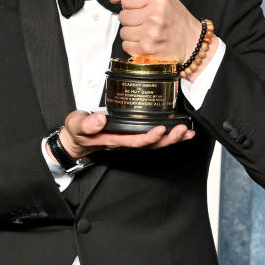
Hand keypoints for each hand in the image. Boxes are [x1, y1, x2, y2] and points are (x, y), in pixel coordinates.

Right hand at [58, 109, 193, 159]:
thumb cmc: (78, 131)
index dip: (148, 137)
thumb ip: (86, 124)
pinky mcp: (135, 135)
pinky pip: (155, 139)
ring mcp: (131, 140)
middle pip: (151, 145)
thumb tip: (99, 120)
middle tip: (182, 130)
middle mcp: (126, 142)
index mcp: (114, 140)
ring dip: (172, 139)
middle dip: (167, 139)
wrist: (78, 139)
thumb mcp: (76, 125)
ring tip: (187, 132)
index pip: (134, 141)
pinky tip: (183, 131)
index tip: (160, 129)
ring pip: (155, 143)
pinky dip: (170, 136)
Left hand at [111, 0, 200, 62]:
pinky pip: (126, 45)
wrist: (192, 42)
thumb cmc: (178, 20)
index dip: (131, 4)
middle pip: (123, 15)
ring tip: (144, 32)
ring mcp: (149, 33)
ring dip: (131, 32)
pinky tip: (144, 41)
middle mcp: (154, 16)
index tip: (138, 7)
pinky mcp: (146, 49)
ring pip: (123, 31)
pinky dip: (132, 44)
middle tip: (143, 21)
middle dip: (131, 18)